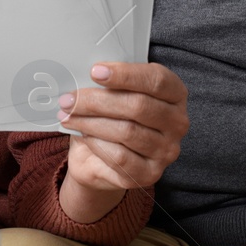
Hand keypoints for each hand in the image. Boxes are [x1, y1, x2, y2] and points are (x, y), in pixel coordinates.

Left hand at [56, 62, 187, 222]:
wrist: (102, 158)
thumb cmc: (112, 117)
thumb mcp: (113, 93)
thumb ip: (110, 81)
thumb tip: (88, 73)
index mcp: (175, 94)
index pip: (157, 80)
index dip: (126, 74)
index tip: (95, 71)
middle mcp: (177, 123)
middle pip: (138, 106)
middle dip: (98, 101)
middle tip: (70, 99)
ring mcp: (166, 151)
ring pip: (127, 131)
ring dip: (91, 123)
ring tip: (68, 116)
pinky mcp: (150, 174)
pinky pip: (120, 156)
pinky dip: (96, 143)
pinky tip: (82, 135)